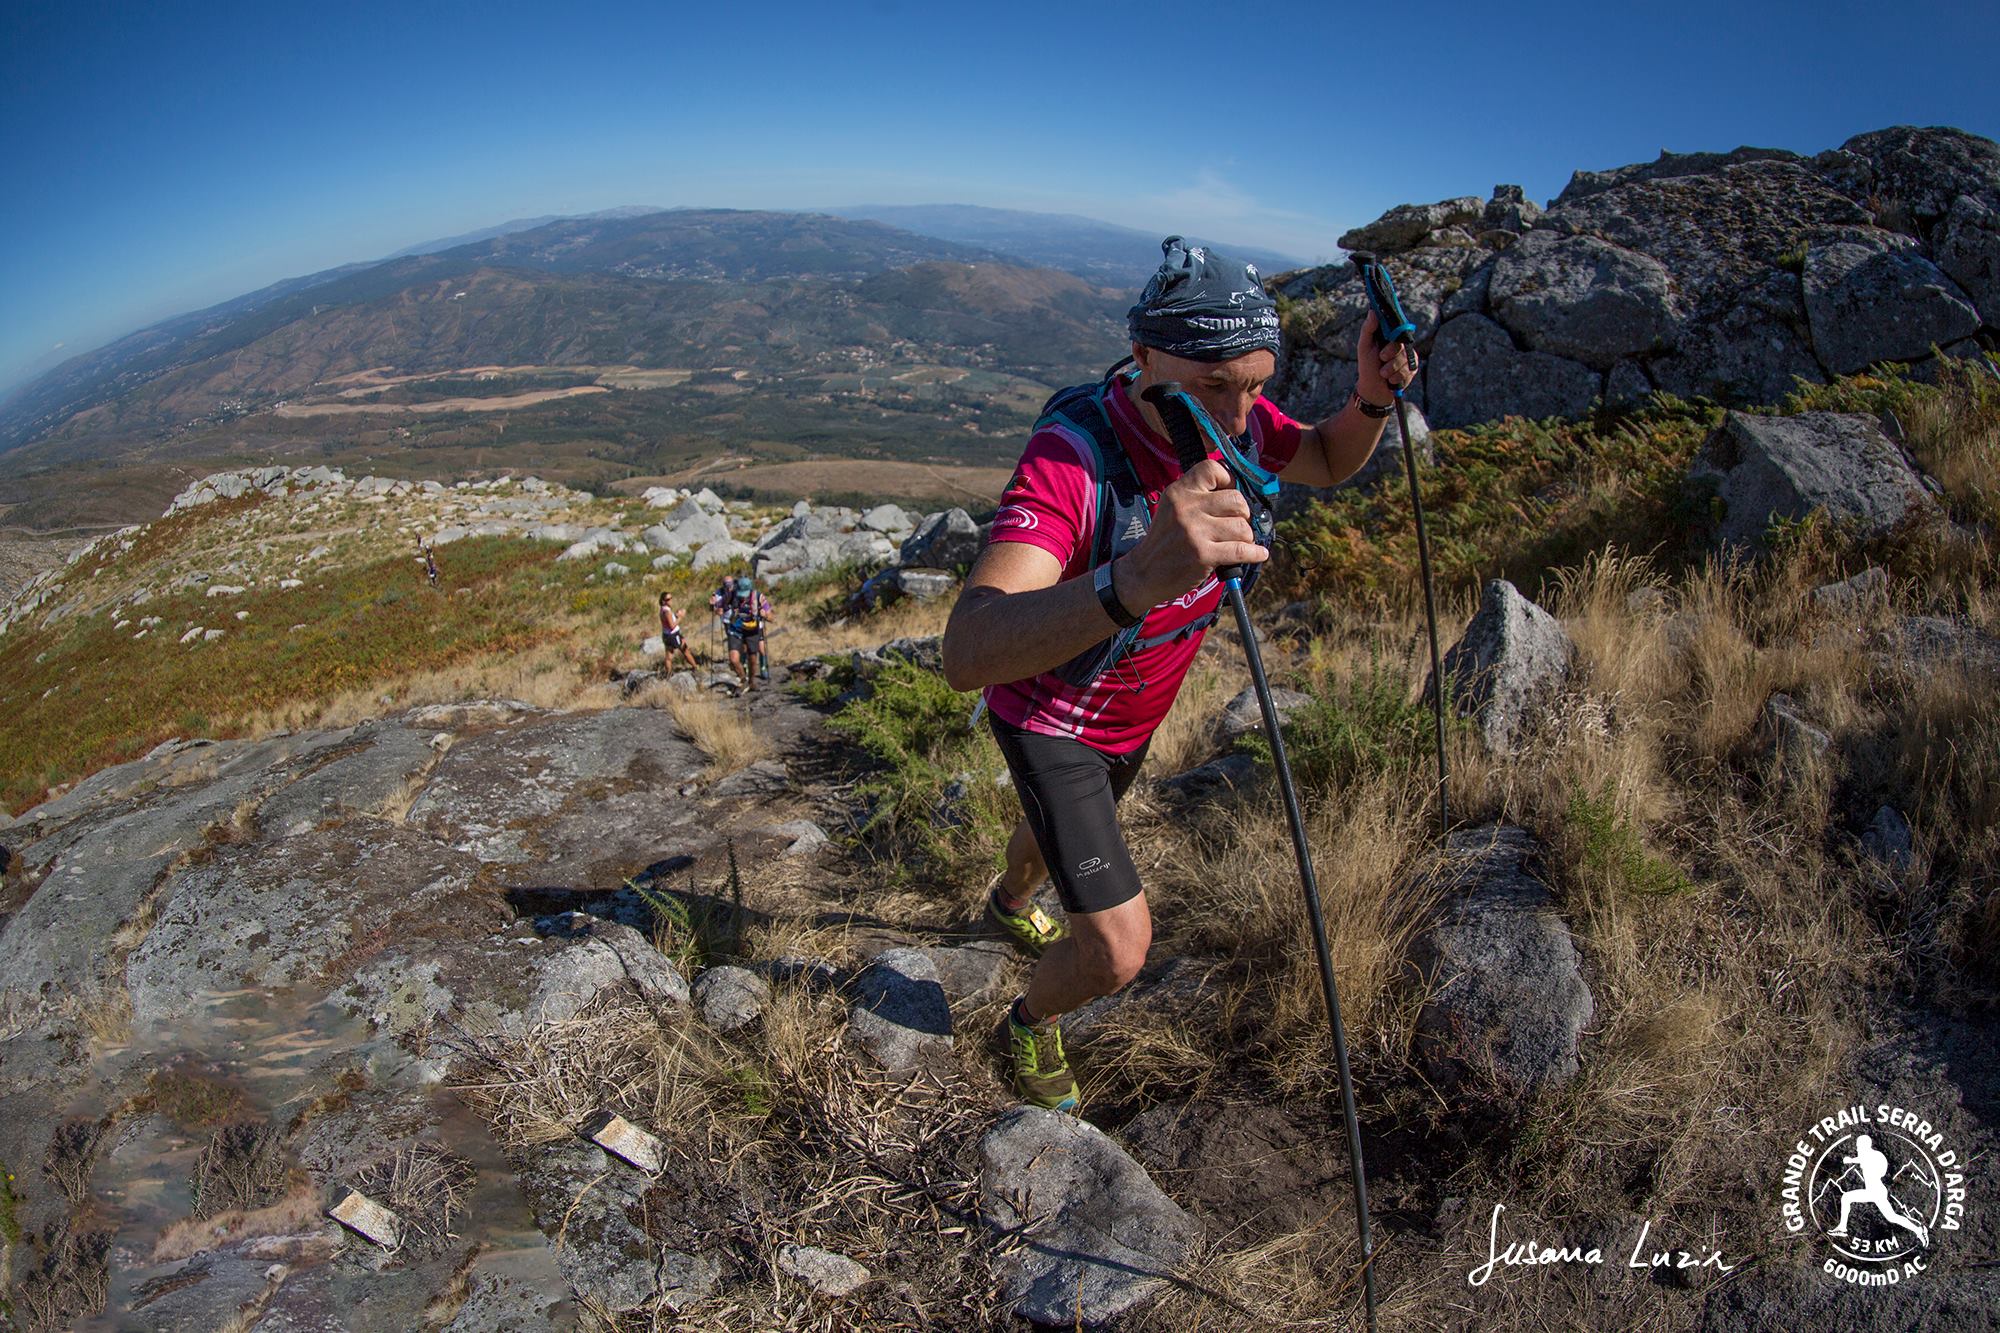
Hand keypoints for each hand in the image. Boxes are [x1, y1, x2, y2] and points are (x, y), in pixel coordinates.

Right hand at [1118, 458, 1267, 608]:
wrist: (1143, 573)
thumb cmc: (1165, 541)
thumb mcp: (1172, 509)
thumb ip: (1199, 497)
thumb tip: (1238, 493)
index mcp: (1179, 492)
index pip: (1213, 468)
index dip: (1228, 480)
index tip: (1228, 494)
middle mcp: (1186, 508)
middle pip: (1236, 500)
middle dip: (1243, 514)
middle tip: (1235, 525)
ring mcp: (1195, 532)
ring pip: (1242, 526)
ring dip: (1246, 537)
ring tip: (1237, 543)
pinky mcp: (1203, 555)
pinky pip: (1242, 550)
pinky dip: (1255, 553)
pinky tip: (1258, 554)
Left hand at [1355, 311, 1418, 405]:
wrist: (1373, 389)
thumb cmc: (1368, 366)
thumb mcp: (1364, 347)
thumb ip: (1368, 329)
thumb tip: (1373, 311)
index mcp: (1391, 336)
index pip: (1398, 327)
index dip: (1395, 330)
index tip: (1389, 334)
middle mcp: (1402, 344)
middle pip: (1401, 343)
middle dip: (1389, 353)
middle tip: (1381, 358)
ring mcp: (1408, 356)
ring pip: (1404, 359)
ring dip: (1390, 369)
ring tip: (1383, 373)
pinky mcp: (1413, 369)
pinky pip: (1407, 370)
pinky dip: (1396, 377)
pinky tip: (1391, 380)